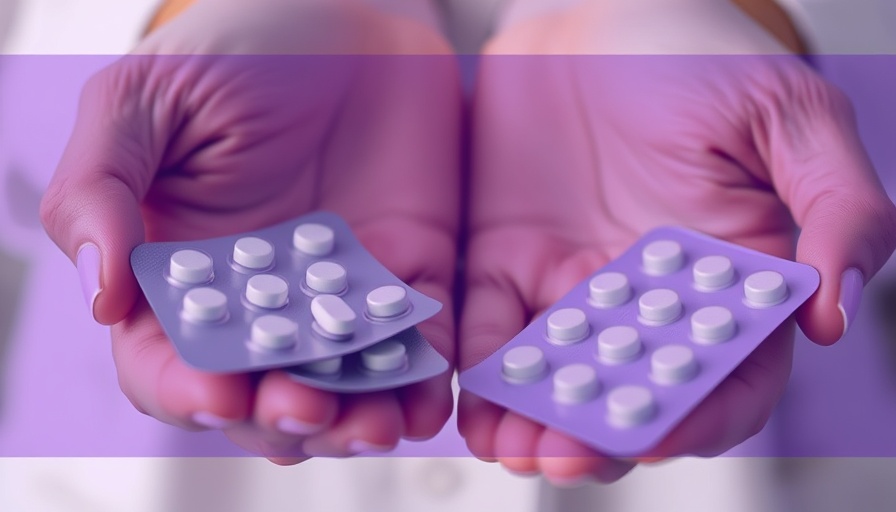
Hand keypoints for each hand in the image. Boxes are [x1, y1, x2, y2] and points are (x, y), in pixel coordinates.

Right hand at [40, 0, 460, 460]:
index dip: (187, 392)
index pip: (171, 361)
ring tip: (375, 425)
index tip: (218, 397)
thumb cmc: (235, 50)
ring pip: (343, 386)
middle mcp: (262, 301)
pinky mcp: (409, 273)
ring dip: (357, 419)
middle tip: (308, 412)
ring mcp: (339, 295)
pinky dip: (423, 379)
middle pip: (263, 394)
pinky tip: (428, 399)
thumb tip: (100, 296)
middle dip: (284, 419)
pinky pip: (419, 343)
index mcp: (183, 274)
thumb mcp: (144, 101)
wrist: (347, 16)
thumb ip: (102, 190)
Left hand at [459, 0, 895, 483]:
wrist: (596, 14)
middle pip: (630, 393)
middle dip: (596, 435)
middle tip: (558, 457)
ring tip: (505, 444)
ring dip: (531, 420)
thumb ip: (836, 208)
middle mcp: (648, 299)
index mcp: (727, 279)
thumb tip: (836, 313)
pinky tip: (466, 399)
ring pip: (556, 376)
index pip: (727, 375)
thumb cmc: (699, 56)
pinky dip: (477, 368)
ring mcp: (572, 285)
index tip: (659, 434)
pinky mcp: (507, 260)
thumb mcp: (787, 117)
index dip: (699, 416)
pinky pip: (490, 327)